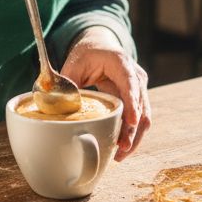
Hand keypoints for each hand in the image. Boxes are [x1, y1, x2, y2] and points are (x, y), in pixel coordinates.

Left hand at [61, 26, 149, 159]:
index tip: (131, 121)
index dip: (132, 103)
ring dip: (134, 137)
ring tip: (120, 155)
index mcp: (121, 63)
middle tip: (121, 149)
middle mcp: (136, 76)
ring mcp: (139, 89)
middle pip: (141, 106)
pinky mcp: (137, 99)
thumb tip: (57, 107)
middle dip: (133, 130)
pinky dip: (131, 134)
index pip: (130, 84)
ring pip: (144, 116)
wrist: (99, 46)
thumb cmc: (87, 54)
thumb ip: (66, 83)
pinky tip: (120, 147)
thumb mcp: (73, 63)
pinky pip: (138, 119)